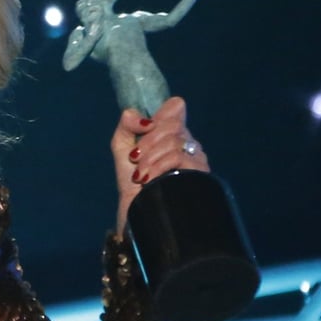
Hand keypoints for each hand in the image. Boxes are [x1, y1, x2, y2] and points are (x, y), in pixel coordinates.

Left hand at [111, 97, 209, 232]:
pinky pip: (178, 157)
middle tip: (136, 158)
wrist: (139, 213)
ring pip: (175, 140)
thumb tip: (140, 116)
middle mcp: (188, 144)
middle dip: (148, 141)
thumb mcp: (123, 148)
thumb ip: (127, 125)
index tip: (143, 130)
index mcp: (172, 134)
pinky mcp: (198, 175)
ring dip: (149, 157)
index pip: (176, 107)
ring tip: (140, 175)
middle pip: (173, 123)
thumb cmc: (133, 183)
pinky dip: (157, 167)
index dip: (159, 114)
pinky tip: (147, 180)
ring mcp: (196, 159)